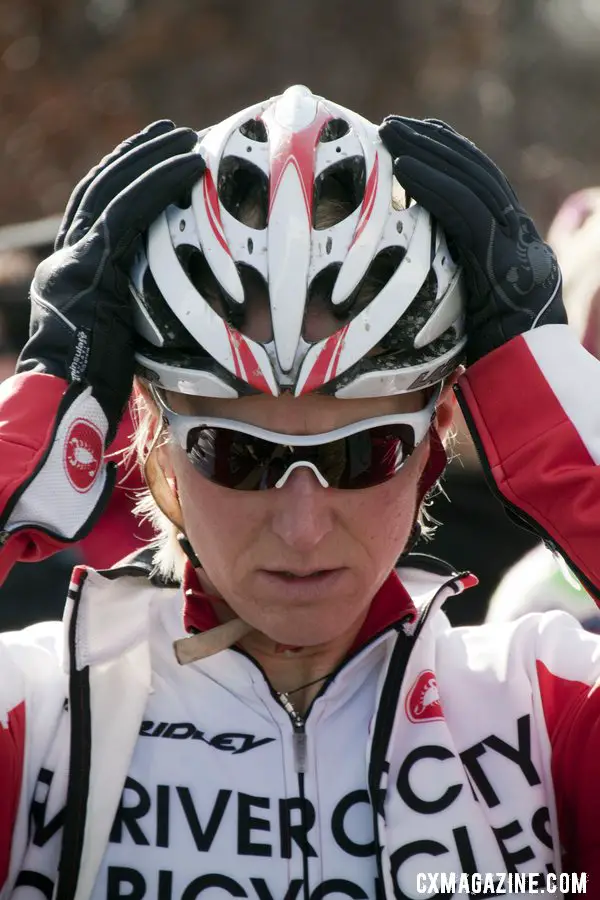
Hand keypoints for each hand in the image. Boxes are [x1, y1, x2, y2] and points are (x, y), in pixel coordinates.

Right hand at [17, 121, 204, 440]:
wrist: (63, 405)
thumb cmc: (93, 390)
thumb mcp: (115, 343)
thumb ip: (133, 314)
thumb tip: (176, 313)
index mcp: (69, 276)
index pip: (93, 214)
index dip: (121, 181)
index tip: (151, 160)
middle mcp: (65, 259)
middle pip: (98, 189)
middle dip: (134, 157)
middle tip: (170, 132)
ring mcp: (74, 260)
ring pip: (112, 190)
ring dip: (150, 158)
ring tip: (184, 137)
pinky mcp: (89, 268)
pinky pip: (129, 212)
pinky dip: (160, 183)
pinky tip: (189, 165)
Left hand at [379, 116, 566, 364]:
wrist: (534, 384)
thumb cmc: (501, 363)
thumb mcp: (477, 317)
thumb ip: (459, 288)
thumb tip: (417, 286)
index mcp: (517, 247)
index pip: (484, 189)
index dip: (452, 159)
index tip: (420, 140)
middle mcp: (520, 236)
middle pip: (477, 173)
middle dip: (435, 143)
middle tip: (395, 124)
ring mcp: (515, 243)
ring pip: (470, 181)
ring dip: (426, 152)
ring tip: (389, 131)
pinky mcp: (502, 256)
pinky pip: (462, 210)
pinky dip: (432, 184)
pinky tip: (402, 166)